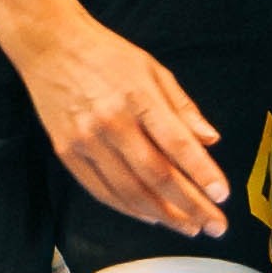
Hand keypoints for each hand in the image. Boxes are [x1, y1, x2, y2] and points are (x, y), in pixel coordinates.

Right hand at [13, 6, 229, 241]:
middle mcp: (112, 122)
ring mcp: (86, 140)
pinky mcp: (67, 152)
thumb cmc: (107, 54)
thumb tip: (210, 140)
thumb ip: (182, 107)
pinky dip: (128, 208)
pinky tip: (151, 217)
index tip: (222, 196)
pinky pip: (101, 190)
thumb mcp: (153, 69)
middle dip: (190, 206)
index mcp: (138, 97)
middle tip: (215, 226)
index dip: (202, 172)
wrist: (50, 45)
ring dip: (162, 214)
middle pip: (156, 175)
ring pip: (129, 190)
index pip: (177, 144)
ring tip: (189, 227)